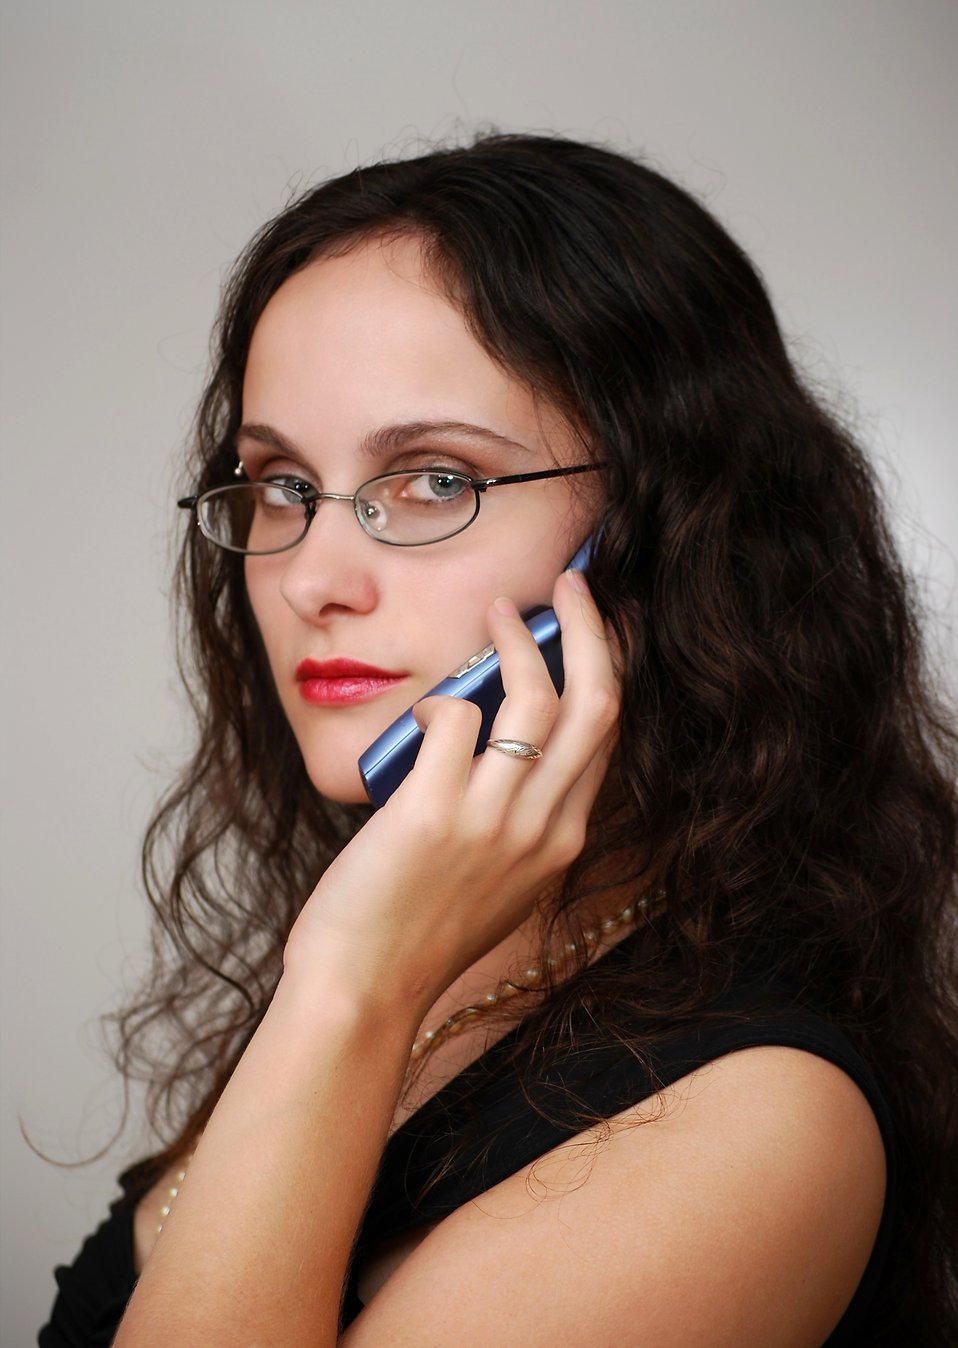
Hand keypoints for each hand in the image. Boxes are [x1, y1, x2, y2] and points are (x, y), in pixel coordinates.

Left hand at [284, 568, 619, 1019]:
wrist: (365, 989)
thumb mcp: (500, 883)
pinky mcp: (434, 812)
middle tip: (569, 586)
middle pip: (595, 703)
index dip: (604, 667)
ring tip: (492, 614)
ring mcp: (492, 820)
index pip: (607, 736)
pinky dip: (439, 702)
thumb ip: (518, 822)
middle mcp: (541, 828)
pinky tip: (418, 716)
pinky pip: (454, 719)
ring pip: (534, 698)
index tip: (591, 627)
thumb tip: (498, 742)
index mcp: (562, 843)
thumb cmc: (419, 934)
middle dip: (590, 629)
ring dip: (515, 640)